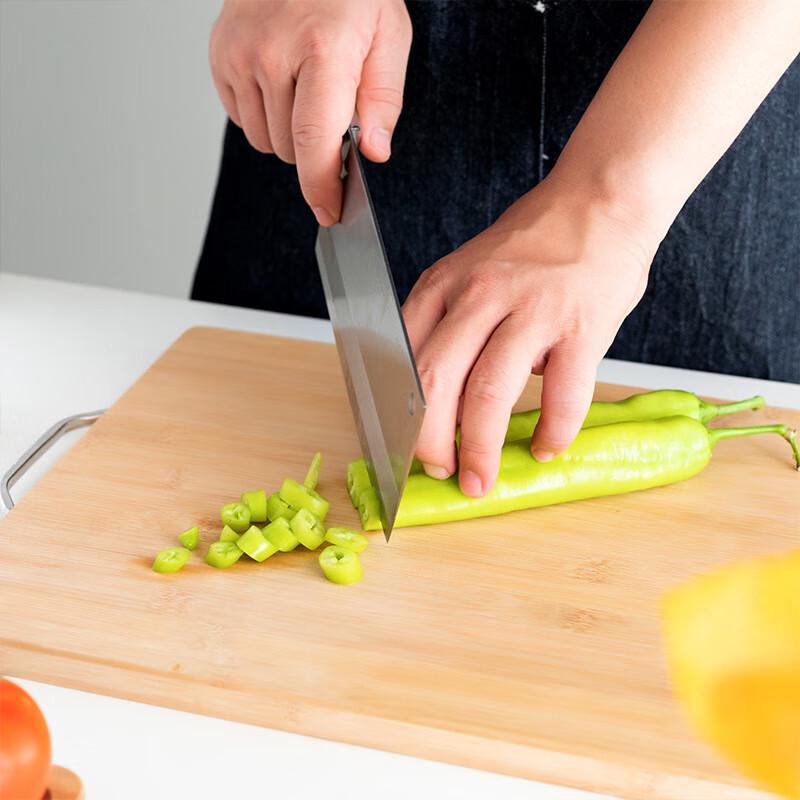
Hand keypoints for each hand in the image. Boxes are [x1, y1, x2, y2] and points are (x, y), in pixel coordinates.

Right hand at [210, 0, 411, 225]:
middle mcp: (271, 53)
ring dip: (287, 135)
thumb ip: (383, 99)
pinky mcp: (220, 56)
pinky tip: (280, 82)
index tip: (328, 213)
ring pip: (263, 141)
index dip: (320, 187)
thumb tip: (372, 153)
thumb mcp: (389, 35)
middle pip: (290, 150)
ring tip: (305, 91)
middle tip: (331, 111)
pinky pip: (241, 119)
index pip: (313, 140)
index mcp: (321, 49)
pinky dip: (263, 115)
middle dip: (314, 148)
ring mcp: (238, 54)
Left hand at [402, 175, 656, 496]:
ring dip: (480, 451)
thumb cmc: (534, 245)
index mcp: (443, 285)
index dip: (398, 414)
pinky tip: (545, 446)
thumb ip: (449, 324)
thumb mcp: (470, 271)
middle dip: (430, 443)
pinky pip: (561, 396)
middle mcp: (480, 295)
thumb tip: (437, 399)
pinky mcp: (581, 327)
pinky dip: (551, 433)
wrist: (601, 203)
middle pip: (434, 384)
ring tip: (481, 480)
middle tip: (440, 473)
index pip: (402, 360)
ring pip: (488, 396)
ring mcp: (531, 310)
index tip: (403, 448)